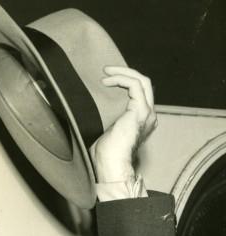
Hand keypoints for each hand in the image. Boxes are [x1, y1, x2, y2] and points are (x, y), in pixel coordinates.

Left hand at [91, 66, 157, 182]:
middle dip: (125, 72)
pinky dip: (122, 80)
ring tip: (106, 71)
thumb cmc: (103, 155)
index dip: (124, 82)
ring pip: (142, 81)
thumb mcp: (103, 130)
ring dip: (123, 73)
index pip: (139, 93)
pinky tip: (107, 82)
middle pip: (144, 83)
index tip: (106, 79)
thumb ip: (105, 118)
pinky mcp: (141, 112)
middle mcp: (148, 115)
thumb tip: (87, 109)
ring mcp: (146, 113)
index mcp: (140, 119)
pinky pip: (136, 86)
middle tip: (106, 69)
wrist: (110, 165)